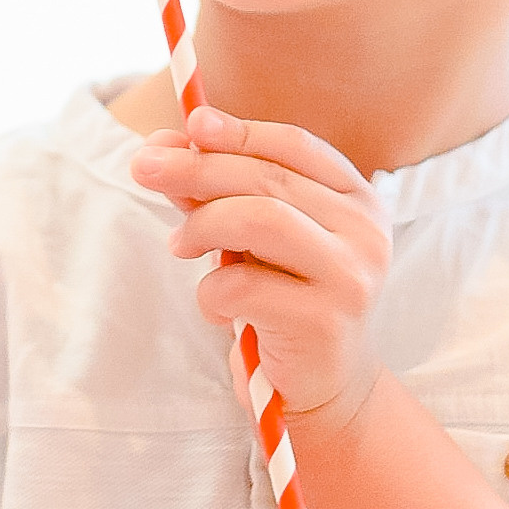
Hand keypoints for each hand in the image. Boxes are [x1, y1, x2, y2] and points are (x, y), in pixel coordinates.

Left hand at [128, 106, 390, 419]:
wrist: (322, 384)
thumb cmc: (284, 296)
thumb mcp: (254, 236)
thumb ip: (217, 189)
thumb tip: (160, 146)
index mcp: (357, 199)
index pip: (294, 145)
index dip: (239, 130)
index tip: (190, 123)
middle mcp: (365, 231)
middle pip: (268, 178)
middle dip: (197, 167)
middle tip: (143, 168)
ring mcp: (352, 276)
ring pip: (260, 219)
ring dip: (203, 225)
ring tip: (179, 246)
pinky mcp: (326, 321)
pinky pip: (243, 285)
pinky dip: (211, 292)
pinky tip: (216, 308)